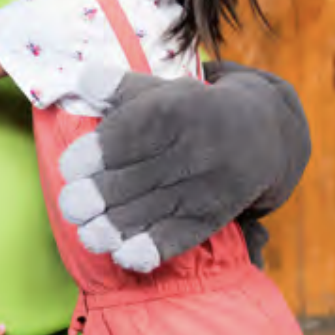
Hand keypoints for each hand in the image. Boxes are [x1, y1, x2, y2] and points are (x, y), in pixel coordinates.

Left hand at [56, 61, 309, 271]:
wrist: (265, 133)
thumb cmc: (191, 109)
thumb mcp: (160, 89)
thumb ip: (116, 86)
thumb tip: (82, 77)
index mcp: (174, 110)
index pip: (131, 134)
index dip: (98, 154)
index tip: (69, 169)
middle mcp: (194, 148)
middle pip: (140, 176)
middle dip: (101, 195)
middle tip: (71, 207)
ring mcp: (207, 184)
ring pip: (157, 208)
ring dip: (119, 227)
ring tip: (88, 236)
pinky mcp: (215, 214)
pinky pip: (184, 234)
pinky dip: (155, 247)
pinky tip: (125, 257)